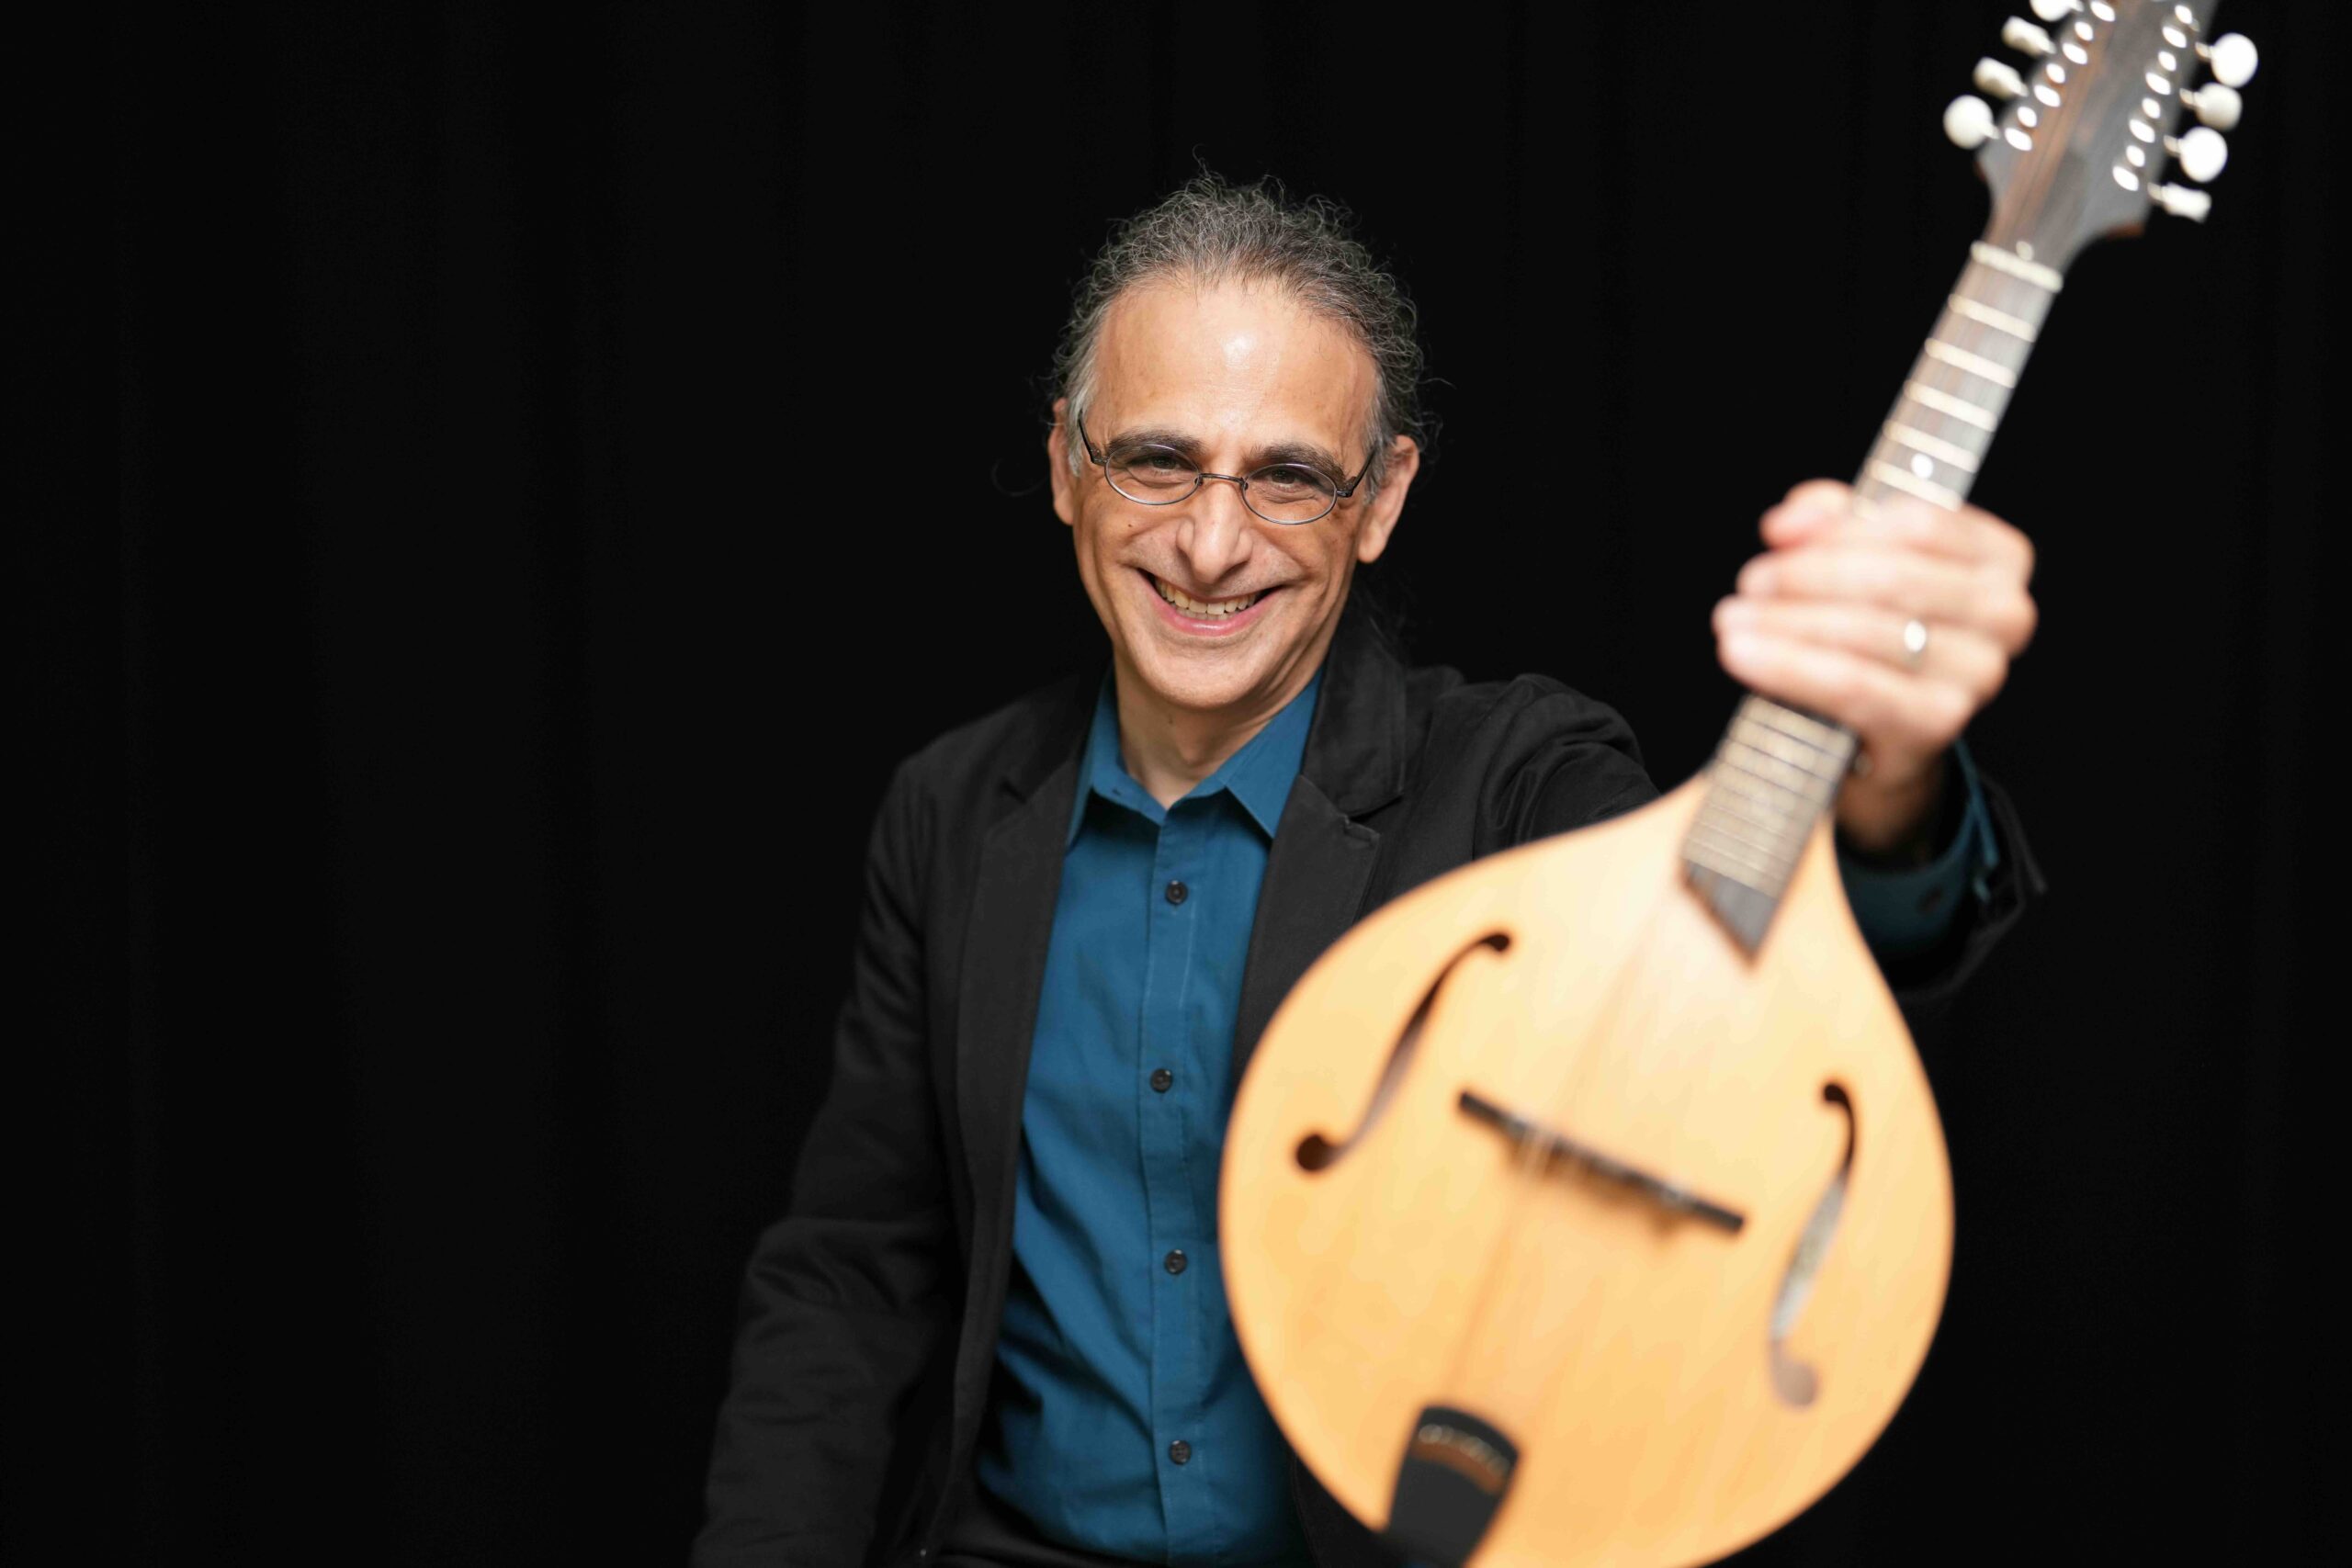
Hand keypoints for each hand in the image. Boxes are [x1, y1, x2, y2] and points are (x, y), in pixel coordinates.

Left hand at [1712, 480, 2036, 855]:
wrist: (1882, 730)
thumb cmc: (1873, 625)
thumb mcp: (1857, 555)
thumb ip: (1828, 518)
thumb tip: (1789, 522)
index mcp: (2001, 558)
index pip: (1922, 523)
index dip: (1840, 526)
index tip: (1775, 535)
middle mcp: (2006, 614)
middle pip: (1891, 577)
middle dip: (1805, 575)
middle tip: (1751, 580)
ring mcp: (1979, 673)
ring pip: (1866, 632)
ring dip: (1786, 621)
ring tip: (1732, 618)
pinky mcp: (1939, 722)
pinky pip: (1853, 685)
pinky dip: (1788, 666)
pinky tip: (1741, 653)